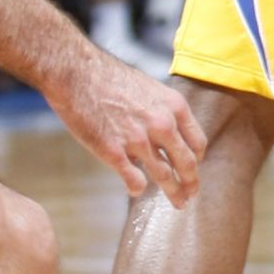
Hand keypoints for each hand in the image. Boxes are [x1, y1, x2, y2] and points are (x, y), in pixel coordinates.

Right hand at [47, 50, 206, 204]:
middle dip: (191, 182)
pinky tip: (136, 190)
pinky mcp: (114, 151)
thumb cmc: (109, 78)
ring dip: (173, 192)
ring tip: (177, 202)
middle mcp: (163, 125)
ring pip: (165, 175)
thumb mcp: (150, 88)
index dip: (197, 158)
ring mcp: (139, 140)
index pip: (197, 142)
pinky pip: (134, 179)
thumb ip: (162, 111)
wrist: (75, 72)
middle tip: (191, 194)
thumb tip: (170, 131)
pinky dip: (137, 188)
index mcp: (174, 107)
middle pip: (187, 163)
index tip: (194, 166)